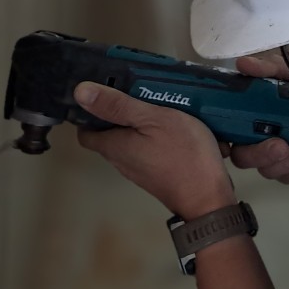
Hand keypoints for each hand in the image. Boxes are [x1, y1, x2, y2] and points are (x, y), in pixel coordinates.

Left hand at [75, 82, 235, 219]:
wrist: (209, 198)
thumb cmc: (181, 155)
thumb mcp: (152, 119)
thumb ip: (118, 105)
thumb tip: (80, 92)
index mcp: (114, 146)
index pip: (86, 132)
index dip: (90, 112)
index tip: (105, 93)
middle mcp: (122, 161)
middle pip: (112, 134)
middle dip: (122, 112)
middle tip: (141, 90)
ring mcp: (142, 170)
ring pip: (135, 141)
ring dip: (145, 123)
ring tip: (165, 103)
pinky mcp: (160, 174)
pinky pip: (154, 151)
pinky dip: (162, 137)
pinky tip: (182, 125)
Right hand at [223, 55, 288, 185]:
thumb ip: (267, 69)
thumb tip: (244, 65)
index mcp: (251, 118)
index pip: (230, 135)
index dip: (225, 143)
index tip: (237, 140)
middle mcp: (260, 141)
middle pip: (246, 158)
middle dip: (262, 155)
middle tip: (280, 146)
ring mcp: (280, 159)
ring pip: (272, 171)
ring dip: (287, 163)